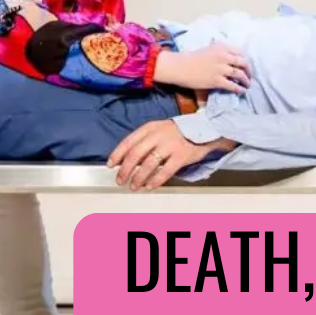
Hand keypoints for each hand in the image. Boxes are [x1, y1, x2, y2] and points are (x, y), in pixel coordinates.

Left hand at [108, 120, 231, 190]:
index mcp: (150, 128)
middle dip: (125, 170)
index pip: (128, 141)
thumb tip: (126, 159)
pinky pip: (165, 171)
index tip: (111, 165)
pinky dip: (155, 180)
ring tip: (134, 186)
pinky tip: (150, 186)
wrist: (204, 129)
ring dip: (138, 177)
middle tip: (120, 180)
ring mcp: (170, 145)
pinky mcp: (181, 156)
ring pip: (148, 164)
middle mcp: (158, 135)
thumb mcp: (158, 130)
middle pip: (135, 154)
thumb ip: (143, 141)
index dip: (117, 154)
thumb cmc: (177, 132)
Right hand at [155, 43, 250, 93]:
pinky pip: (233, 85)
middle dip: (248, 70)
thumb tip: (228, 57)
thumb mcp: (208, 49)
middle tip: (249, 76)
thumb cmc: (191, 58)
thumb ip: (219, 51)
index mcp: (221, 47)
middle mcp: (224, 56)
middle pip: (243, 63)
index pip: (240, 52)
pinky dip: (239, 89)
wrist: (180, 66)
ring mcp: (221, 69)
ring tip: (247, 85)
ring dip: (246, 80)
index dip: (245, 60)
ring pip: (240, 75)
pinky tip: (241, 91)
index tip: (245, 65)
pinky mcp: (217, 81)